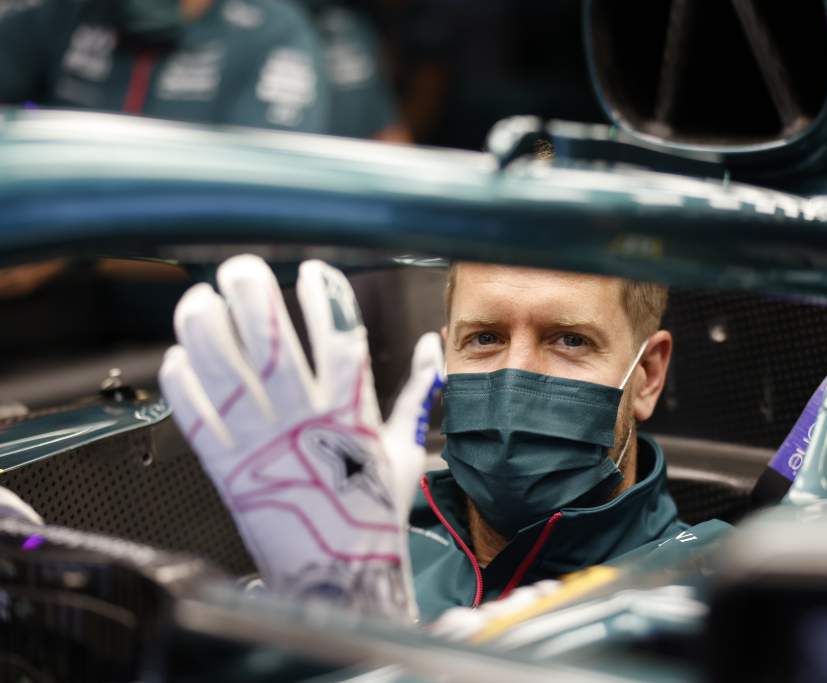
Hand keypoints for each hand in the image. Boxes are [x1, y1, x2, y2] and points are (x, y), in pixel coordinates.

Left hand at [159, 255, 442, 619]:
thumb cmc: (372, 512)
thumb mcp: (404, 448)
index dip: (324, 293)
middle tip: (241, 269)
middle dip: (250, 291)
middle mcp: (303, 420)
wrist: (339, 577)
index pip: (338, 335)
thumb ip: (417, 393)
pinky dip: (181, 380)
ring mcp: (261, 443)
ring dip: (206, 325)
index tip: (312, 271)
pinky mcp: (225, 469)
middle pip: (269, 338)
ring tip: (201, 300)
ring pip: (222, 369)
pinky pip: (193, 414)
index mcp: (351, 411)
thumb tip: (433, 347)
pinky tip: (180, 356)